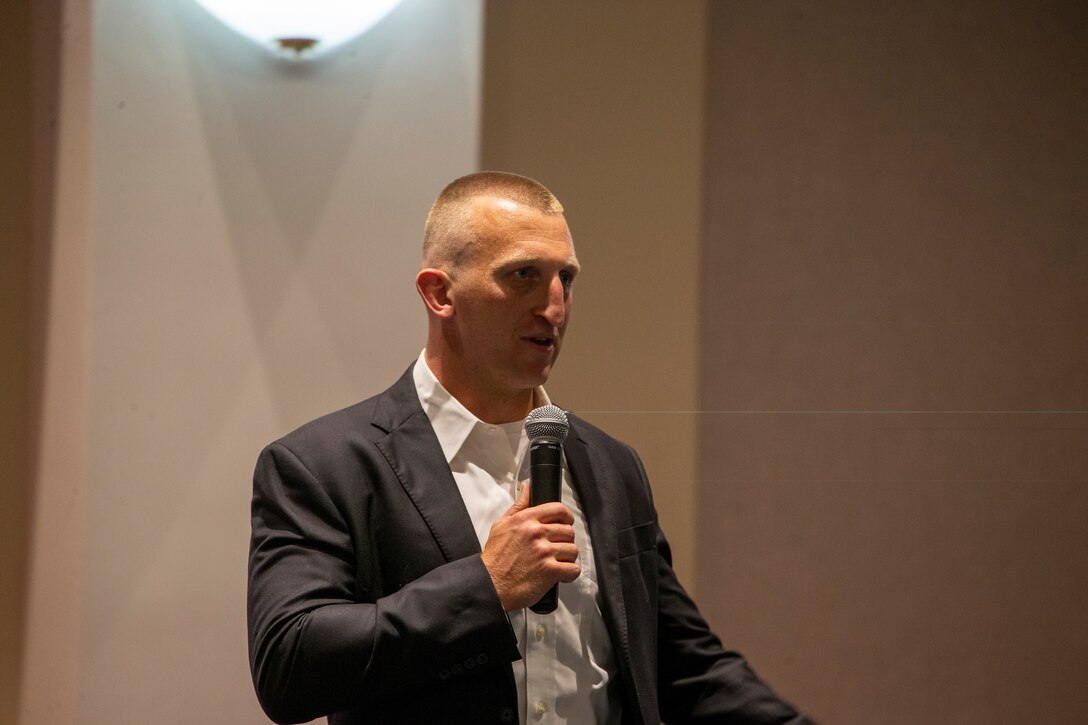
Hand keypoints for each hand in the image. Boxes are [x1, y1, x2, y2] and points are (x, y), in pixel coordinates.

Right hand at [480, 483, 580, 610]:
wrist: (489, 584)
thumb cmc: (495, 557)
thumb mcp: (501, 525)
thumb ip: (518, 506)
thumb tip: (527, 488)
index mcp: (526, 519)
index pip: (558, 509)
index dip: (566, 516)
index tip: (566, 523)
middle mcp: (537, 533)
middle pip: (568, 531)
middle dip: (565, 540)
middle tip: (557, 548)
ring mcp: (544, 552)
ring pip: (573, 550)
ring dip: (567, 558)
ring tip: (557, 562)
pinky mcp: (550, 571)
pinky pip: (573, 569)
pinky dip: (570, 574)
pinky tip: (560, 574)